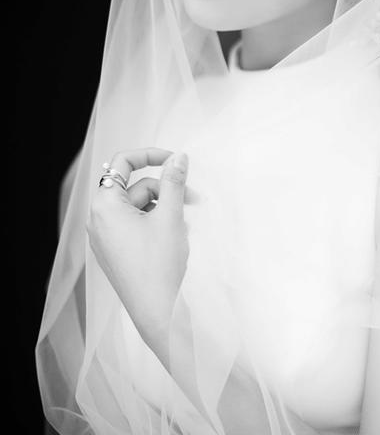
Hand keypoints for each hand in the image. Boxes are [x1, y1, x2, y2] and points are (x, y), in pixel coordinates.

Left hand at [87, 147, 190, 332]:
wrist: (157, 311)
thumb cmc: (159, 265)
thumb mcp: (171, 216)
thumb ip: (174, 181)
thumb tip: (179, 157)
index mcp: (105, 206)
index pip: (123, 163)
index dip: (151, 155)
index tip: (177, 161)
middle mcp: (99, 220)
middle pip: (135, 186)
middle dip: (165, 188)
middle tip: (193, 199)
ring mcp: (107, 237)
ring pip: (139, 206)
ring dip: (164, 206)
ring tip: (185, 222)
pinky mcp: (116, 251)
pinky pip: (136, 224)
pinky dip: (156, 222)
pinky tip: (175, 235)